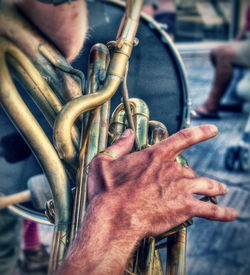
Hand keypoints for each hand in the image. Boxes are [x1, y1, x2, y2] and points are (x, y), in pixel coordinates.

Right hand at [87, 124, 237, 237]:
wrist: (113, 217)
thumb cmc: (106, 190)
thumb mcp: (104, 161)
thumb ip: (119, 145)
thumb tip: (127, 133)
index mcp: (155, 156)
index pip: (183, 138)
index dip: (200, 132)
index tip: (213, 129)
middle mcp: (172, 169)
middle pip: (189, 169)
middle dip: (189, 177)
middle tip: (188, 184)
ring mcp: (181, 187)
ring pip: (205, 185)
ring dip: (214, 188)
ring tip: (221, 190)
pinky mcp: (185, 207)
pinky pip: (210, 210)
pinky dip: (222, 212)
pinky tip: (230, 213)